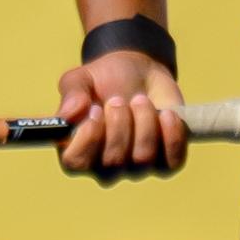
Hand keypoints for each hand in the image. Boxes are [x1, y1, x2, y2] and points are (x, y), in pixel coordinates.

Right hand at [57, 50, 187, 184]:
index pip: (75, 164)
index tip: (96, 111)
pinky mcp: (167, 160)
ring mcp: (136, 166)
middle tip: (118, 99)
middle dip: (119, 126)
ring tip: (141, 100)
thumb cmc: (104, 80)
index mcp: (76, 150)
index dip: (87, 140)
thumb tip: (66, 116)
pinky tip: (167, 114)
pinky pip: (172, 161)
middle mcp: (103, 165)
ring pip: (143, 159)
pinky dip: (172, 136)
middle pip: (112, 162)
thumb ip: (71, 95)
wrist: (141, 73)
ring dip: (144, 124)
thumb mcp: (81, 79)